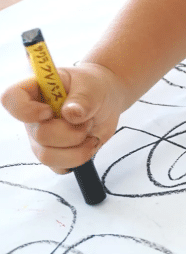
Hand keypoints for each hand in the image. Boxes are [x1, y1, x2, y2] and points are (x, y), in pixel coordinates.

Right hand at [1, 62, 125, 173]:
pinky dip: (80, 158)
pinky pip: (60, 167)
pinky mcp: (55, 154)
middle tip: (88, 120)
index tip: (50, 111)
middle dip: (71, 132)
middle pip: (40, 135)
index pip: (11, 99)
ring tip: (90, 132)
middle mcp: (33, 117)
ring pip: (48, 156)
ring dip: (77, 148)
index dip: (27, 110)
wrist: (107, 102)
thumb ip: (82, 99)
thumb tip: (71, 115)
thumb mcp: (92, 86)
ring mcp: (41, 138)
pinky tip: (89, 143)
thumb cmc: (94, 87)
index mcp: (35, 91)